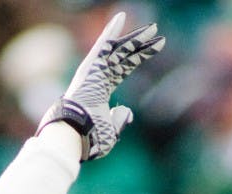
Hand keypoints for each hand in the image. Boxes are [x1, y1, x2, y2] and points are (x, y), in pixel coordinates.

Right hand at [37, 12, 164, 160]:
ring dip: (135, 39)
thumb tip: (128, 111)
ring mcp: (94, 72)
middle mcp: (97, 78)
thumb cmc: (90, 139)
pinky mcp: (91, 67)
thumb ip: (119, 120)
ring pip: (118, 50)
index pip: (122, 69)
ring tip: (153, 28)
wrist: (76, 135)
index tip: (152, 49)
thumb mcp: (111, 132)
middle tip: (156, 32)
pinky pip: (103, 45)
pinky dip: (111, 31)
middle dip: (140, 45)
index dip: (137, 59)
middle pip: (123, 56)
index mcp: (100, 92)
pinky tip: (122, 17)